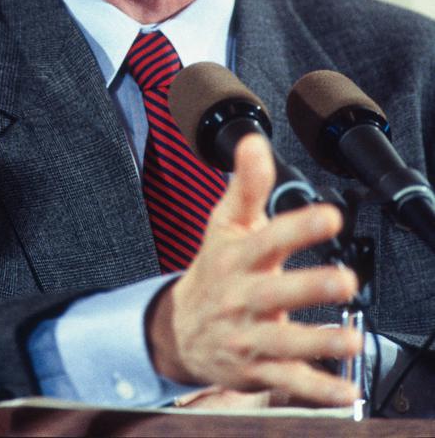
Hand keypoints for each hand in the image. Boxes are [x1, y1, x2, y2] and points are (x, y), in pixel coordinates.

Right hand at [146, 134, 361, 405]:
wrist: (180, 330)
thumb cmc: (214, 270)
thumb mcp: (225, 224)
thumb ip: (247, 185)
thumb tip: (253, 141)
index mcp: (235, 259)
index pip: (267, 239)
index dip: (297, 227)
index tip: (329, 216)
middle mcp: (241, 298)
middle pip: (274, 293)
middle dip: (308, 287)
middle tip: (344, 280)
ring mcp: (248, 336)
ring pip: (283, 342)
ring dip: (318, 341)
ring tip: (350, 337)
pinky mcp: (257, 370)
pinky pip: (289, 381)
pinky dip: (317, 388)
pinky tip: (345, 387)